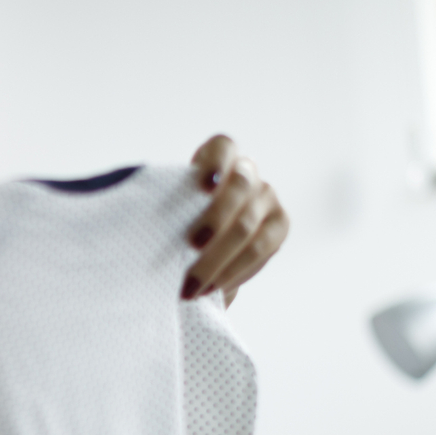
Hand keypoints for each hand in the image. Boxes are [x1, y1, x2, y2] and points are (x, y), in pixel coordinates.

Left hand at [182, 134, 288, 303]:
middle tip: (191, 246)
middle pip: (238, 187)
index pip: (223, 147)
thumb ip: (177, 209)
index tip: (204, 187)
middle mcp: (247, 172)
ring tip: (192, 284)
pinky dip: (233, 270)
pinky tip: (213, 287)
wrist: (207, 248)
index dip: (215, 164)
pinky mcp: (280, 224)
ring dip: (217, 257)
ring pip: (247, 224)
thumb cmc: (181, 223)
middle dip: (214, 219)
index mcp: (219, 156)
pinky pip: (260, 248)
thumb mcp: (176, 210)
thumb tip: (155, 230)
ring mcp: (267, 196)